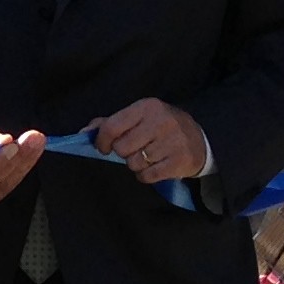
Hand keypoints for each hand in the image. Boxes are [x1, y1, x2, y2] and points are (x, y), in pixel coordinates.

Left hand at [88, 97, 209, 185]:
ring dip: (136, 164)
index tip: (103, 147)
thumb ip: (109, 123)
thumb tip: (84, 133)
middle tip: (134, 149)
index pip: (112, 126)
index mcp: (147, 107)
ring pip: (134, 163)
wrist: (200, 139)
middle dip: (123, 153)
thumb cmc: (160, 128)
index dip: (101, 141)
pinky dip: (146, 175)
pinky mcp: (180, 161)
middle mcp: (161, 121)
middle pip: (122, 148)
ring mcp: (173, 141)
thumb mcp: (138, 117)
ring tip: (147, 156)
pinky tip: (155, 166)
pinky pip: (148, 176)